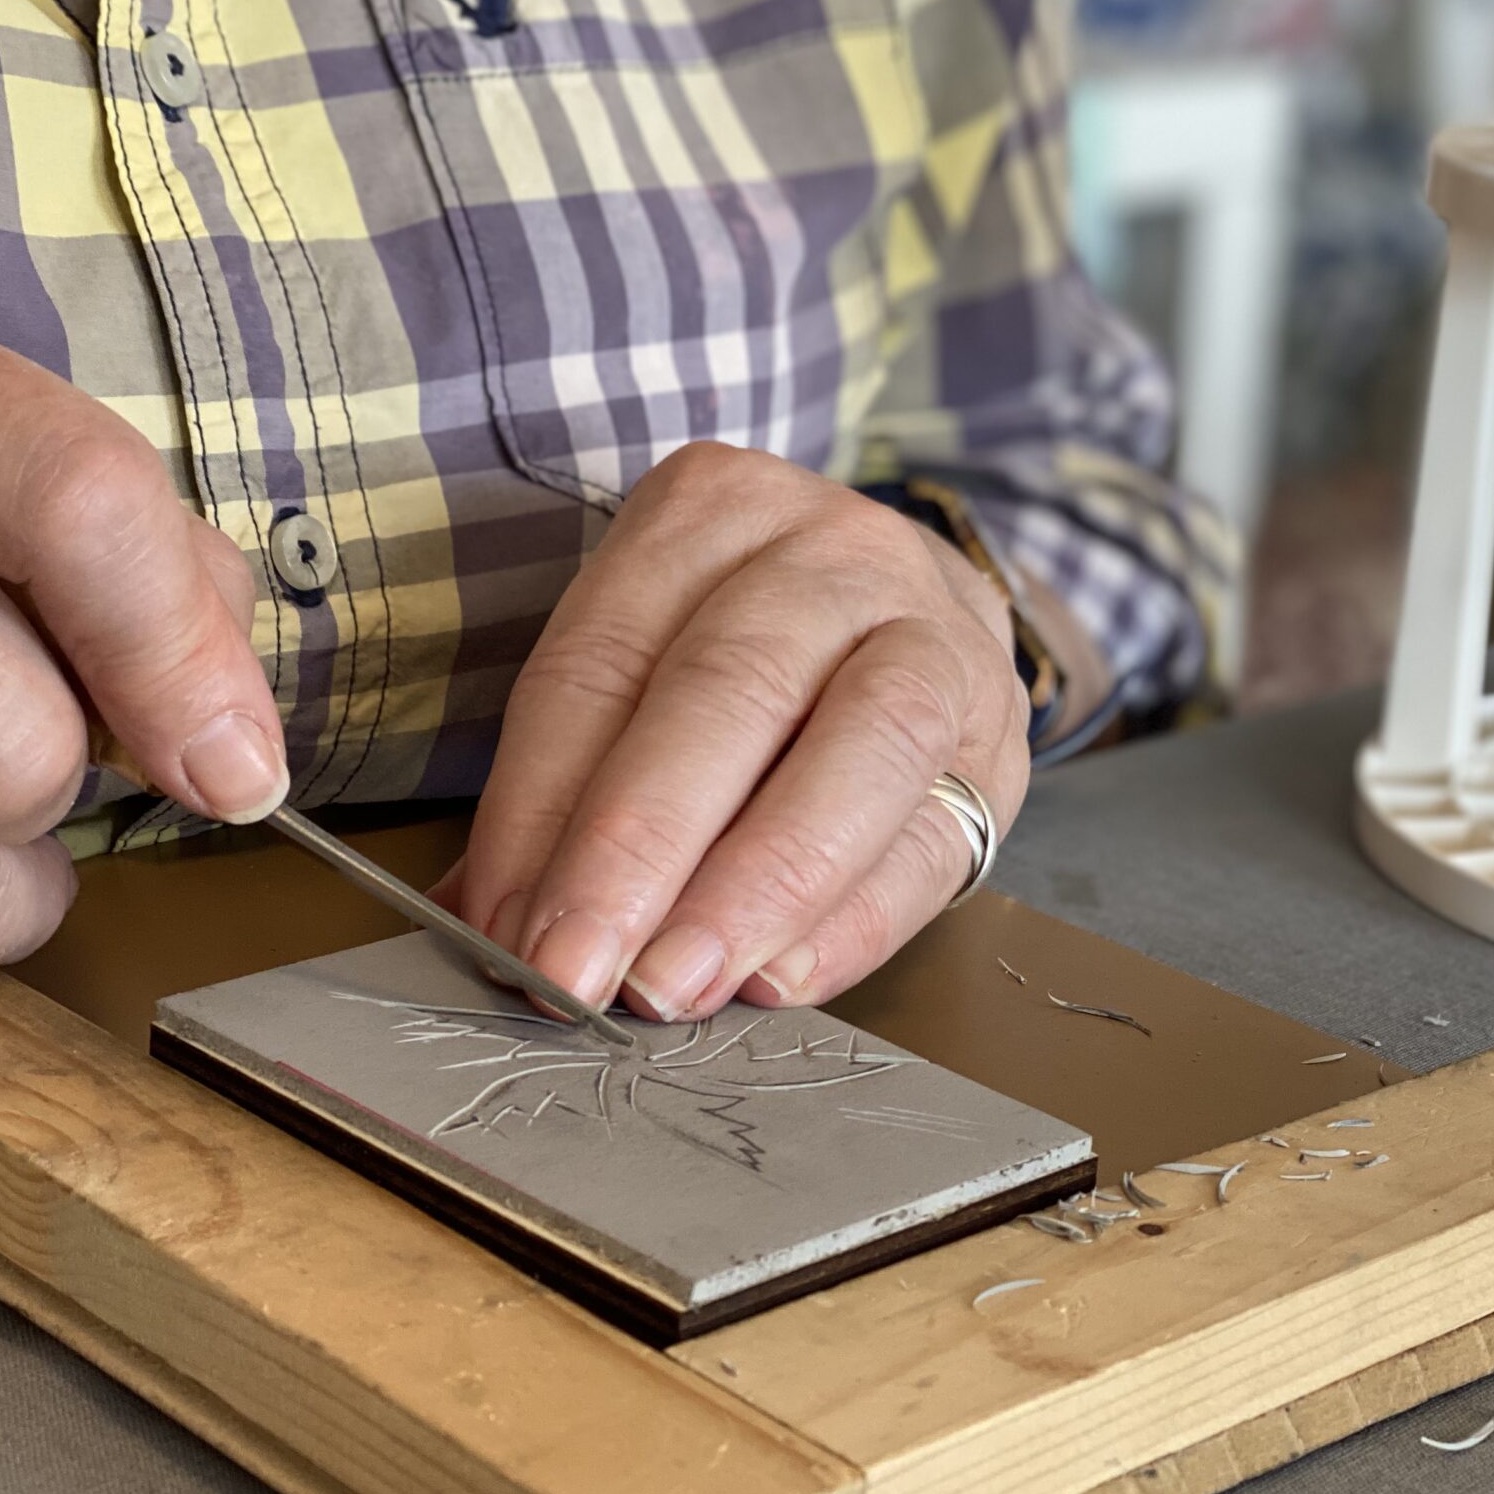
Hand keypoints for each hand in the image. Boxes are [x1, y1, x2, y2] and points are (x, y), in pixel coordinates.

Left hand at [456, 443, 1031, 1020]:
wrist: (920, 612)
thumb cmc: (757, 653)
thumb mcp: (652, 657)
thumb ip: (573, 779)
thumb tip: (493, 924)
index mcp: (714, 508)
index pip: (602, 661)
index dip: (541, 807)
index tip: (506, 928)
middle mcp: (835, 548)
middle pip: (729, 691)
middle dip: (640, 851)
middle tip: (580, 972)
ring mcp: (937, 628)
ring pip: (861, 746)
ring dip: (757, 886)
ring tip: (678, 985)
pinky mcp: (1001, 729)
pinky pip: (934, 835)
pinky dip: (852, 922)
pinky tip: (780, 978)